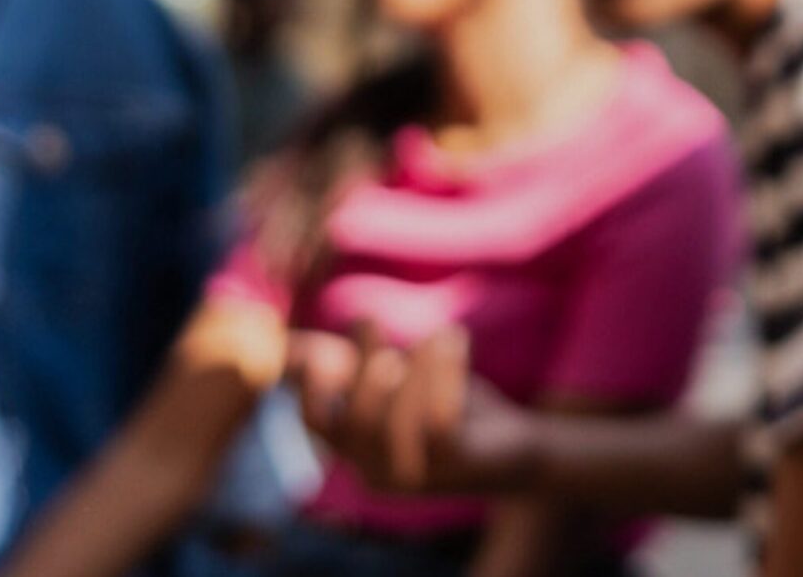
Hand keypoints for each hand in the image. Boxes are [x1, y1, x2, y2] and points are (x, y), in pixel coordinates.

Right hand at [286, 323, 535, 494]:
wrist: (513, 447)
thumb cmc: (445, 407)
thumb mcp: (395, 380)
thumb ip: (349, 362)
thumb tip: (289, 343)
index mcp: (357, 446)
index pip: (317, 425)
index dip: (309, 388)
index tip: (319, 350)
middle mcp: (377, 468)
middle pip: (353, 427)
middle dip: (362, 374)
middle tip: (373, 327)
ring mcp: (417, 475)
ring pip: (396, 429)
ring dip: (413, 372)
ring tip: (433, 335)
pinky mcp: (456, 466)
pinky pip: (440, 426)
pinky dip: (445, 378)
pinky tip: (454, 340)